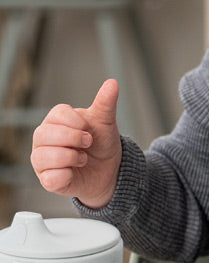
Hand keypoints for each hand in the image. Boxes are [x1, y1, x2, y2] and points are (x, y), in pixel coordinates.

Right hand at [30, 79, 121, 207]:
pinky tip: (74, 172)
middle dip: (73, 138)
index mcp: (56, 120)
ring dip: (70, 157)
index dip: (77, 122)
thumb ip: (106, 103)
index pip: (57, 114)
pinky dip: (66, 175)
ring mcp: (42, 160)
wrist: (110, 170)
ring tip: (83, 158)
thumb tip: (113, 82)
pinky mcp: (47, 180)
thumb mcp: (106, 122)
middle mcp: (43, 138)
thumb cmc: (102, 143)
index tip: (89, 129)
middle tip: (88, 143)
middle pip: (44, 134)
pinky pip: (49, 178)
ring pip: (43, 156)